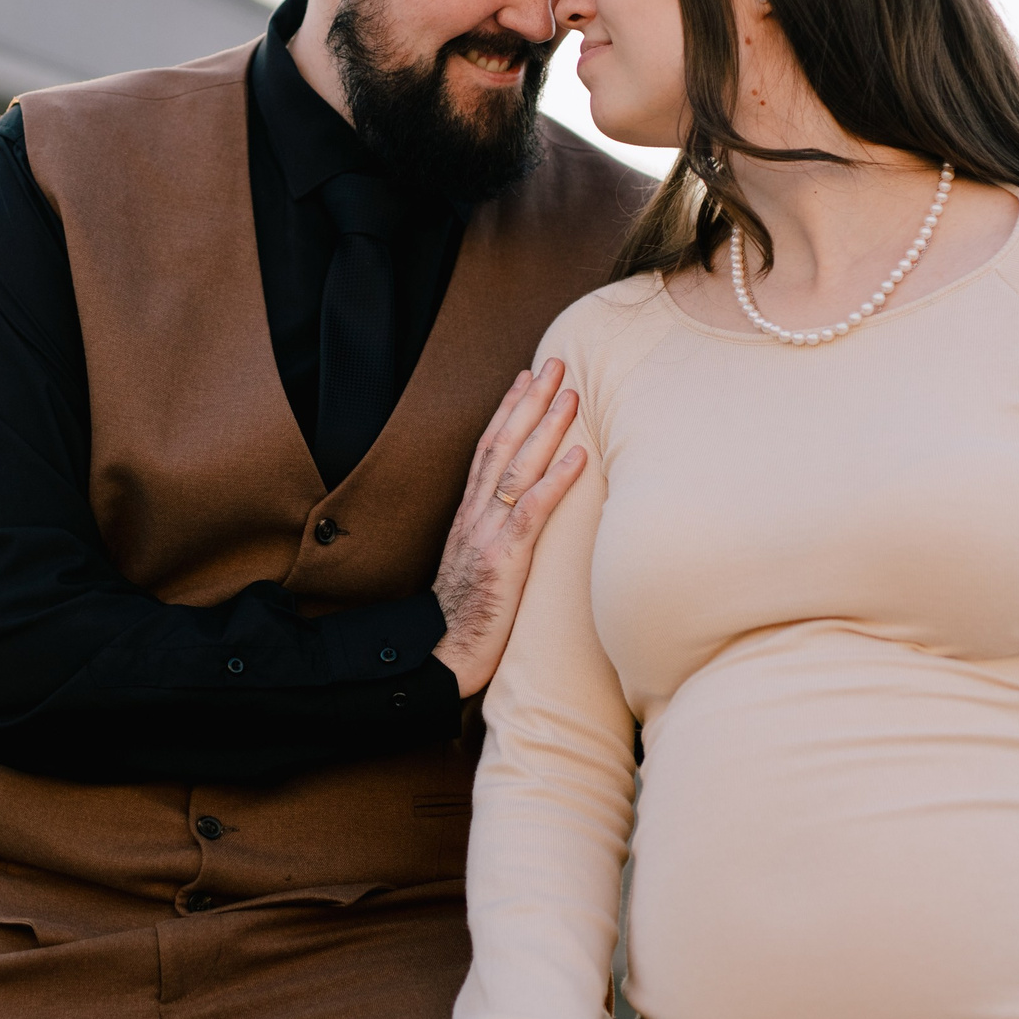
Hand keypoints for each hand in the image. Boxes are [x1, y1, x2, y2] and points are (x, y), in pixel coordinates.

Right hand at [431, 361, 588, 697]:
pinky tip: (579, 455)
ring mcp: (487, 535)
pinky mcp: (503, 560)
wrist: (439, 656)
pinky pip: (532, 512)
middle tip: (553, 362)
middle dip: (529, 400)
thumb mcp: (479, 565)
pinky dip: (557, 480)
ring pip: (517, 467)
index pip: (488, 449)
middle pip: (502, 444)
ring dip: (546, 426)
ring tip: (570, 393)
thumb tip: (519, 518)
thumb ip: (495, 536)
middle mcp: (475, 515)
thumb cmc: (465, 617)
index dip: (507, 410)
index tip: (525, 377)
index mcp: (469, 515)